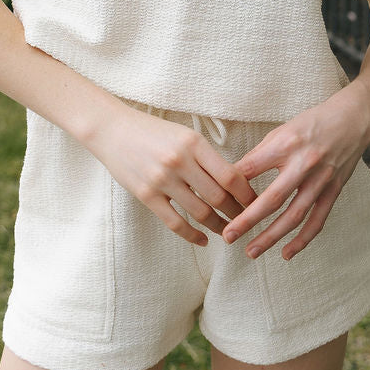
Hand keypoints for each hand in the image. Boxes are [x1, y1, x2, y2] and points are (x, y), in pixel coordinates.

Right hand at [86, 109, 255, 246]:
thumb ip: (206, 157)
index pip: (230, 175)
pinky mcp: (146, 195)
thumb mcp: (184, 135)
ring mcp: (162, 180)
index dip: (247, 194)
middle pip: (219, 197)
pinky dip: (193, 235)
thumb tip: (235, 182)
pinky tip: (203, 240)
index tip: (256, 203)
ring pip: (200, 213)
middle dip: (237, 213)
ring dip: (218, 226)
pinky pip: (175, 223)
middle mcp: (179, 161)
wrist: (112, 129)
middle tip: (246, 221)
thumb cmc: (153, 131)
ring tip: (227, 231)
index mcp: (194, 143)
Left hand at [222, 90, 369, 260]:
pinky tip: (286, 253)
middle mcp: (304, 163)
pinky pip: (317, 220)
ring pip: (294, 215)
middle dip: (247, 220)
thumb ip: (260, 154)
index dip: (231, 186)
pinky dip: (302, 240)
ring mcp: (321, 180)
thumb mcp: (282, 130)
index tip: (214, 201)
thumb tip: (235, 176)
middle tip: (228, 236)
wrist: (352, 119)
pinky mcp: (333, 191)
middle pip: (272, 199)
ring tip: (251, 251)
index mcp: (286, 144)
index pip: (252, 168)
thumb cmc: (311, 123)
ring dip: (271, 237)